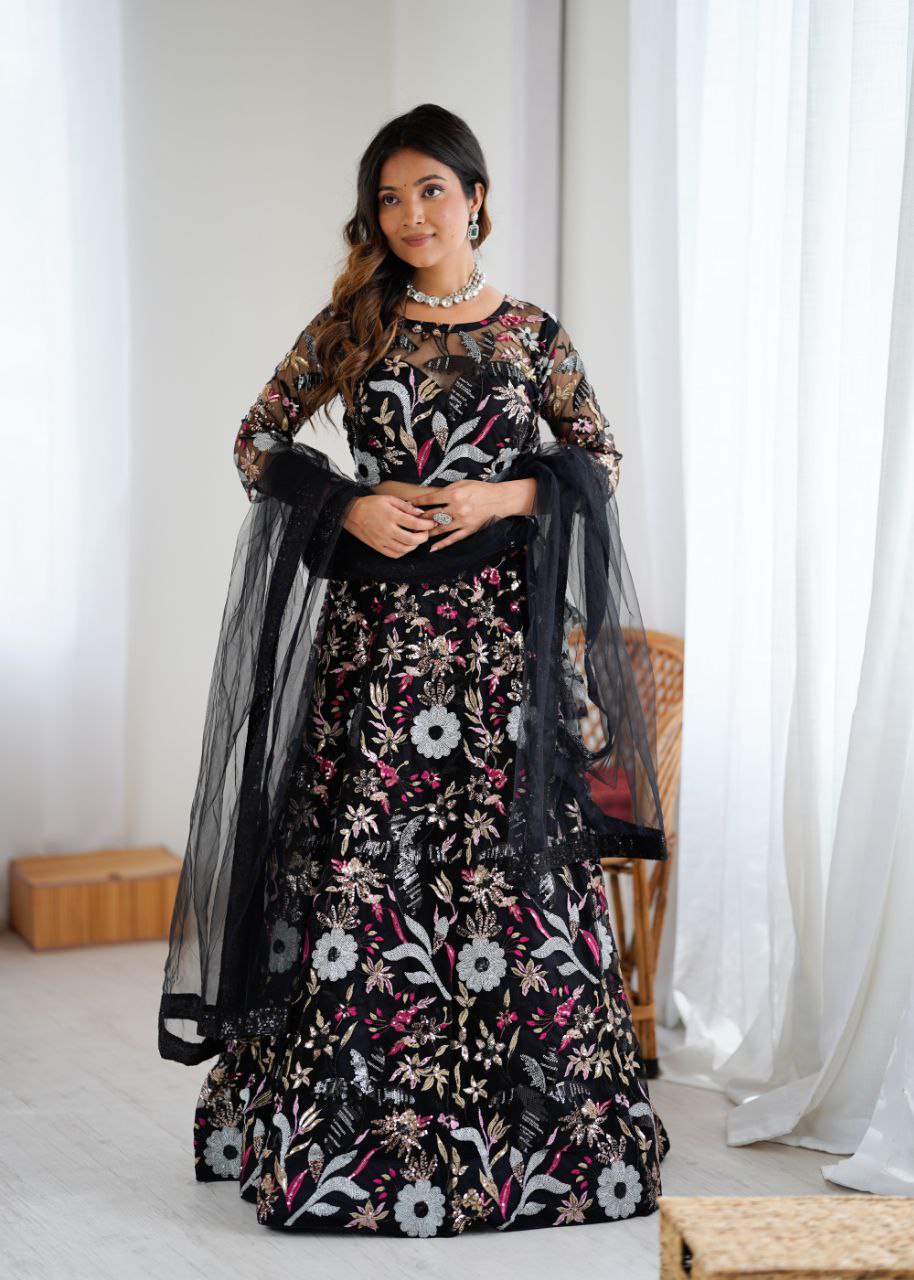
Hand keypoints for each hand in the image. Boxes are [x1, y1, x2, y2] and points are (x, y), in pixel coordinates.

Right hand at [342, 493, 437, 557]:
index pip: (415, 524)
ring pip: (405, 549)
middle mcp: (388, 530)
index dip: (427, 524)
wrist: (351, 513)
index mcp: (391, 516)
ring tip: (416, 538)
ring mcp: (382, 540)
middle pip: (412, 539)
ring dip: (414, 545)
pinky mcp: (378, 547)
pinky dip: (404, 551)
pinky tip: (406, 545)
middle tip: (426, 532)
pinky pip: (394, 554)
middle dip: (423, 537)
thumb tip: (420, 512)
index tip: (432, 523)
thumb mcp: (389, 499)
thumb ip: (406, 506)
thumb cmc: (370, 504)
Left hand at [410, 478, 534, 549]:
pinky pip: (452, 539)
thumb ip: (447, 490)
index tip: (406, 505)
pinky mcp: (468, 530)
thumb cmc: (480, 489)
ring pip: (440, 528)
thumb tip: (431, 496)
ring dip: (426, 531)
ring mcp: (462, 521)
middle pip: (432, 515)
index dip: (416, 503)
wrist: (499, 499)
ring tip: (415, 535)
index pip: (430, 499)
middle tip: (406, 522)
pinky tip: (432, 548)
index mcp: (454, 494)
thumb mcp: (462, 484)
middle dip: (418, 518)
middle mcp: (456, 508)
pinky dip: (442, 544)